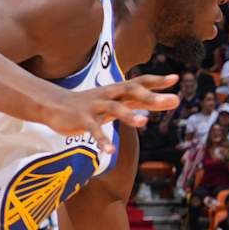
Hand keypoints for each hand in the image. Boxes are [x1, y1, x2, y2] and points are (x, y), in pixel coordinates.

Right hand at [39, 73, 179, 136]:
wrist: (53, 105)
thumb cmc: (92, 104)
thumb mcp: (118, 101)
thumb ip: (143, 102)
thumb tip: (173, 100)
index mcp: (117, 91)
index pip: (139, 83)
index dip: (157, 81)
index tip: (176, 78)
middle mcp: (108, 95)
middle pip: (130, 91)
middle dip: (150, 96)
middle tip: (171, 100)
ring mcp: (94, 107)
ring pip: (113, 108)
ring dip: (129, 115)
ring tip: (144, 122)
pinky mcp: (81, 120)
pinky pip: (93, 130)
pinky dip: (102, 140)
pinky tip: (110, 151)